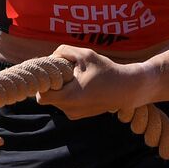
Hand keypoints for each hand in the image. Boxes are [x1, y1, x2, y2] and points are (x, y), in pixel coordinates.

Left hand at [35, 45, 152, 118]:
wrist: (127, 89)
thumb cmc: (107, 71)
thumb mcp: (86, 55)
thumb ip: (64, 51)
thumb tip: (50, 56)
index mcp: (69, 97)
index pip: (41, 95)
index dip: (43, 83)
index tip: (51, 73)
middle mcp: (70, 109)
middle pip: (46, 98)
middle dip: (51, 85)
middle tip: (62, 73)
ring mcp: (74, 114)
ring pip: (55, 101)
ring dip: (60, 90)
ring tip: (75, 79)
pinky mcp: (78, 115)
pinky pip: (64, 104)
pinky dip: (67, 95)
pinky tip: (80, 86)